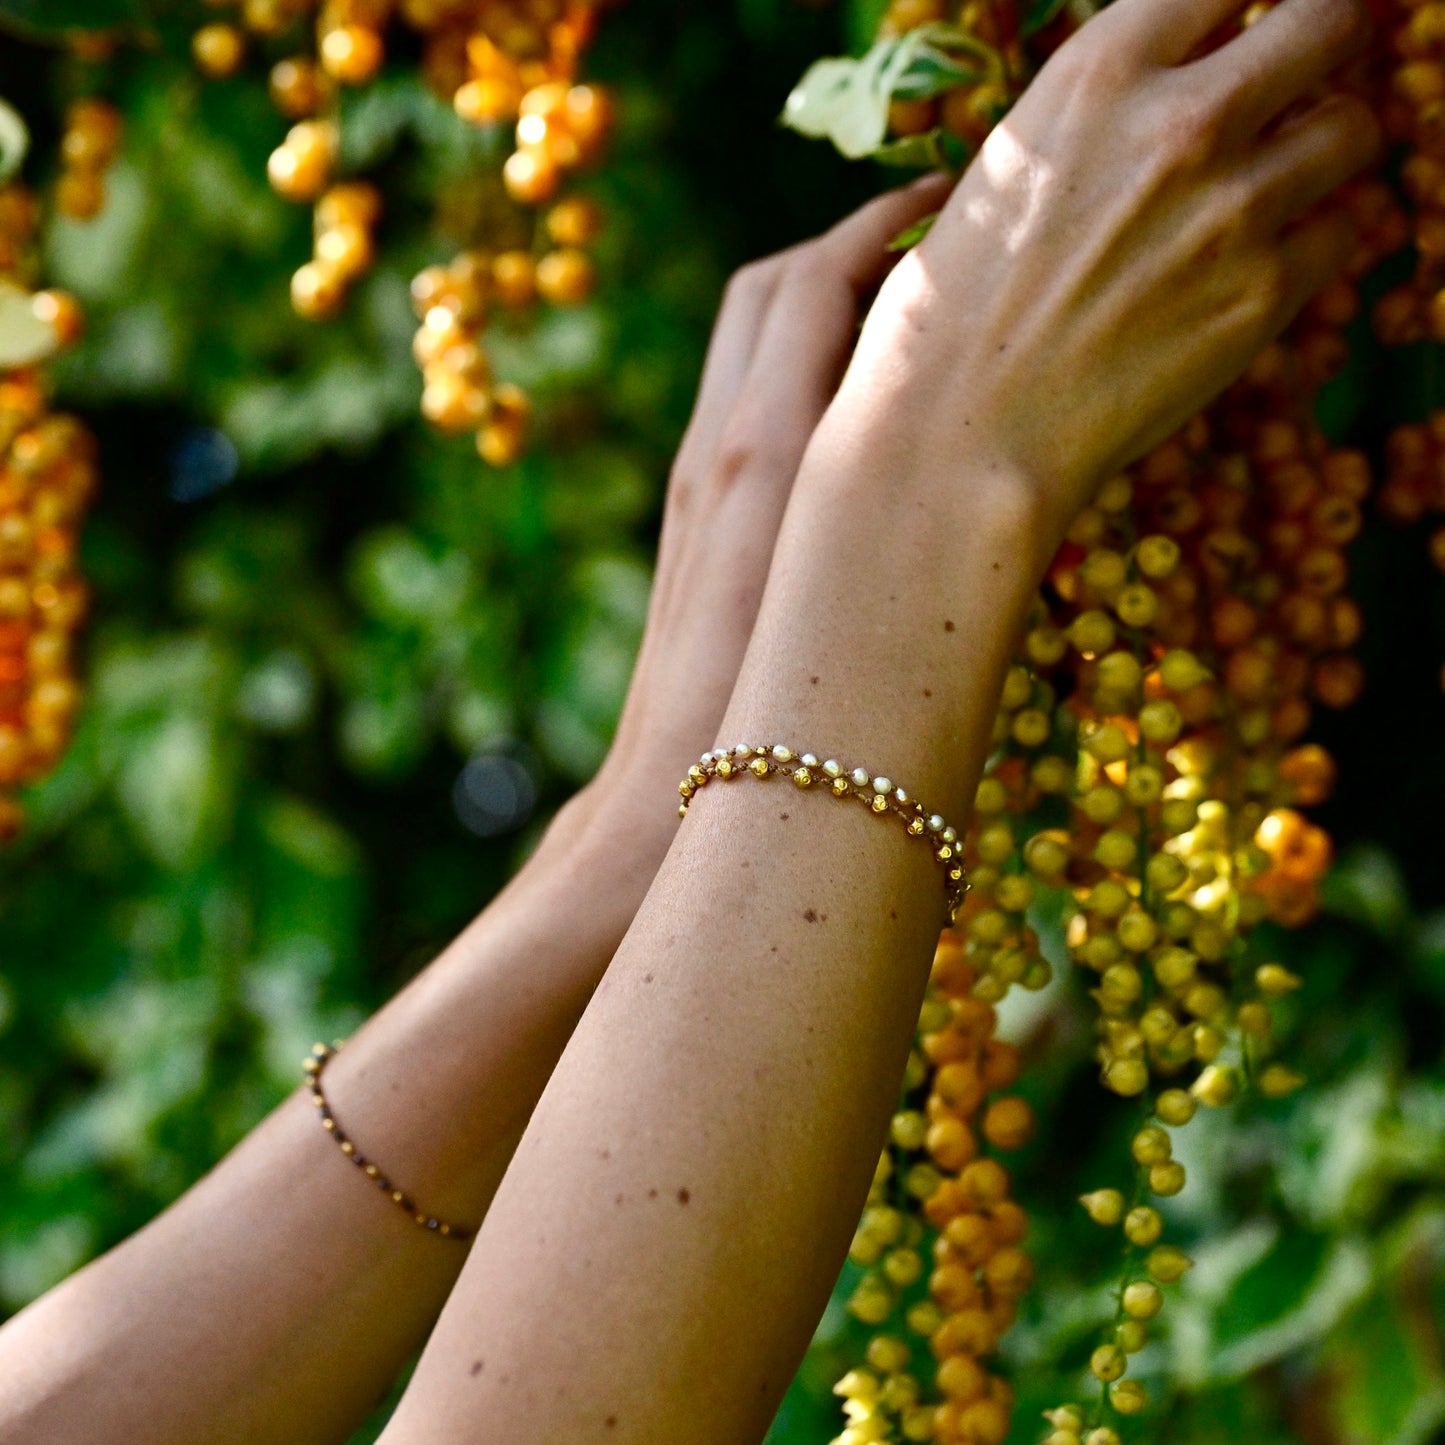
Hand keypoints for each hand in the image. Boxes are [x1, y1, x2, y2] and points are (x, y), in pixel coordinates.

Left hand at [586, 176, 951, 834]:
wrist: (670, 789)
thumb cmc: (776, 715)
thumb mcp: (853, 595)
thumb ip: (902, 496)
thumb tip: (965, 417)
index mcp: (764, 448)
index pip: (818, 280)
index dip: (885, 226)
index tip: (955, 201)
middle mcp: (720, 443)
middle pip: (771, 285)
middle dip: (848, 243)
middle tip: (932, 243)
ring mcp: (697, 474)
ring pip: (750, 335)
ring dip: (817, 297)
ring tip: (901, 308)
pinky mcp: (689, 512)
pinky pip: (743, 394)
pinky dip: (796, 361)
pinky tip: (856, 402)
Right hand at [831, 0, 1377, 554]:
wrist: (958, 438)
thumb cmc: (951, 316)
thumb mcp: (1007, 172)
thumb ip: (1101, 114)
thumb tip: (1175, 86)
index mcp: (1098, 74)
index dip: (1249, 5)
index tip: (1251, 26)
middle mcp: (1180, 124)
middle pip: (1331, 21)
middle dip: (1329, 43)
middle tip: (1314, 74)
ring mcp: (1233, 211)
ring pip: (1356, 129)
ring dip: (1326, 148)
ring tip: (1279, 186)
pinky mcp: (1263, 297)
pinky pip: (1343, 234)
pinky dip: (1313, 245)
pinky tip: (1256, 269)